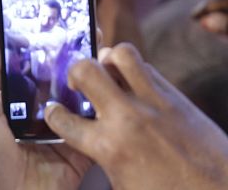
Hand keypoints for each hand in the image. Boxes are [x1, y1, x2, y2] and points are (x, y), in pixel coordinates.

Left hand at [0, 27, 90, 189]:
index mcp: (12, 102)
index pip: (31, 67)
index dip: (44, 46)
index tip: (59, 21)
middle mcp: (36, 115)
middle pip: (59, 81)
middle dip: (74, 59)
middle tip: (90, 32)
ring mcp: (59, 135)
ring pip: (80, 102)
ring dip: (93, 82)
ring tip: (106, 56)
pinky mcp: (78, 155)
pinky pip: (94, 132)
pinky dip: (105, 116)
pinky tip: (114, 93)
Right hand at [46, 43, 227, 189]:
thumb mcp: (124, 187)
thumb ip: (102, 158)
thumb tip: (90, 143)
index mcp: (108, 148)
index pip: (62, 119)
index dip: (53, 113)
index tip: (54, 110)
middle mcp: (127, 118)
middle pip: (85, 69)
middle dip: (75, 71)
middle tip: (79, 81)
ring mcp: (153, 103)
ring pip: (120, 54)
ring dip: (108, 59)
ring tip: (108, 71)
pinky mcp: (177, 97)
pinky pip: (148, 67)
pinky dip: (136, 70)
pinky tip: (136, 85)